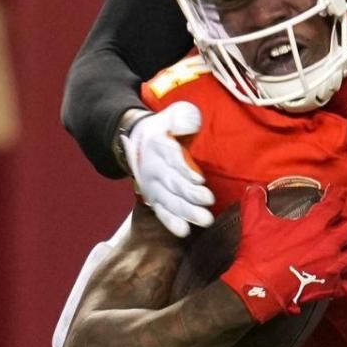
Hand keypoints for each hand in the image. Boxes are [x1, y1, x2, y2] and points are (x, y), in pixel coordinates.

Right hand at [122, 102, 214, 237]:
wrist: (138, 139)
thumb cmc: (166, 127)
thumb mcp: (174, 114)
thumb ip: (182, 118)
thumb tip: (191, 125)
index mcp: (158, 145)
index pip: (171, 158)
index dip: (184, 169)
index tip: (199, 178)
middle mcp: (154, 167)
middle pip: (172, 182)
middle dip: (190, 194)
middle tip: (209, 201)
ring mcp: (153, 185)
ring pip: (168, 200)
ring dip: (186, 212)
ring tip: (204, 220)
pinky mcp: (154, 198)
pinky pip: (161, 212)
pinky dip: (171, 222)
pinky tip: (183, 232)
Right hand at [220, 185, 346, 322]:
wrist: (258, 289)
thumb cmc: (258, 255)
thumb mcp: (253, 222)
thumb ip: (255, 200)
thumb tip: (255, 187)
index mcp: (314, 226)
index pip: (335, 204)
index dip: (336, 195)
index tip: (335, 193)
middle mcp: (328, 244)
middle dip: (342, 226)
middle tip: (333, 228)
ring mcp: (332, 267)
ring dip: (344, 254)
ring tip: (335, 253)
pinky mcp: (329, 286)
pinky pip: (345, 285)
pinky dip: (341, 283)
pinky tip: (334, 280)